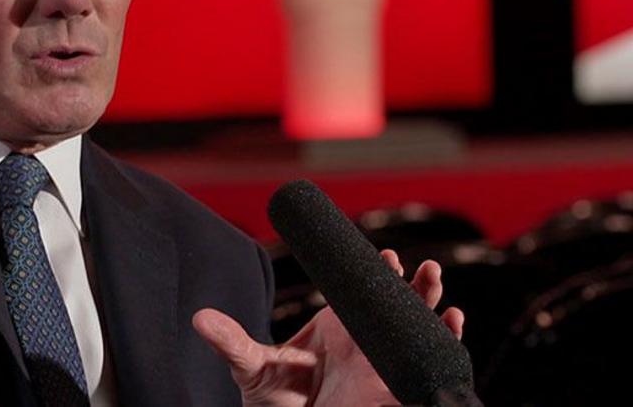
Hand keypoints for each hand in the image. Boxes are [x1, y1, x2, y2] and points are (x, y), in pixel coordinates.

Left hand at [192, 250, 464, 406]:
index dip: (381, 274)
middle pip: (401, 310)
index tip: (389, 257)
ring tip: (448, 307)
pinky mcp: (390, 395)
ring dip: (436, 320)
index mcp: (339, 328)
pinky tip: (451, 338)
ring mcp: (382, 370)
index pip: (366, 294)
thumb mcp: (250, 366)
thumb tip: (200, 319)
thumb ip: (231, 342)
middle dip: (418, 289)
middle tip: (427, 269)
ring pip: (418, 339)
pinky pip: (424, 377)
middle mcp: (366, 345)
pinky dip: (444, 358)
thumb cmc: (271, 397)